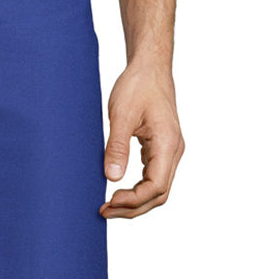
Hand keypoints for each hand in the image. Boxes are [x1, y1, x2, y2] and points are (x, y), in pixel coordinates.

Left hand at [99, 62, 183, 218]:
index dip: (133, 200)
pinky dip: (138, 188)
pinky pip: (154, 176)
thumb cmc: (138, 85)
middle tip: (104, 211)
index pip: (156, 186)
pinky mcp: (162, 148)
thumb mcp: (122, 114)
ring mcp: (170, 150)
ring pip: (158, 188)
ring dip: (136, 201)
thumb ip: (117, 147)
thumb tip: (112, 178)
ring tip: (110, 205)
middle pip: (159, 193)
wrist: (150, 67)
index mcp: (168, 144)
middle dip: (133, 207)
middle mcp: (174, 151)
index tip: (109, 202)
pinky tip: (120, 190)